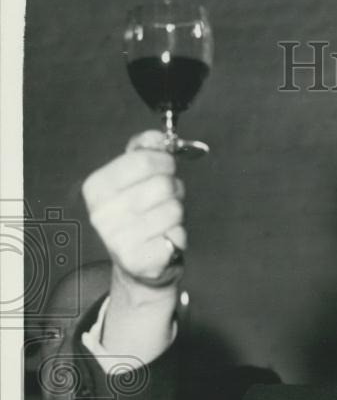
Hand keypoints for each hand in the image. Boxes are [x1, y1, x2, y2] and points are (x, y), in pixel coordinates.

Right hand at [82, 130, 185, 287]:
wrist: (137, 263)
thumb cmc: (139, 215)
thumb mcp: (134, 179)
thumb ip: (143, 150)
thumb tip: (157, 136)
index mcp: (96, 188)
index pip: (144, 160)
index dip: (165, 161)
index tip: (167, 167)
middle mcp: (101, 214)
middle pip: (163, 185)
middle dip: (174, 188)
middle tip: (166, 198)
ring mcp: (118, 240)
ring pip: (174, 209)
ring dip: (177, 213)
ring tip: (164, 220)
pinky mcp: (139, 260)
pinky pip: (177, 234)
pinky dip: (178, 235)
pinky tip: (164, 239)